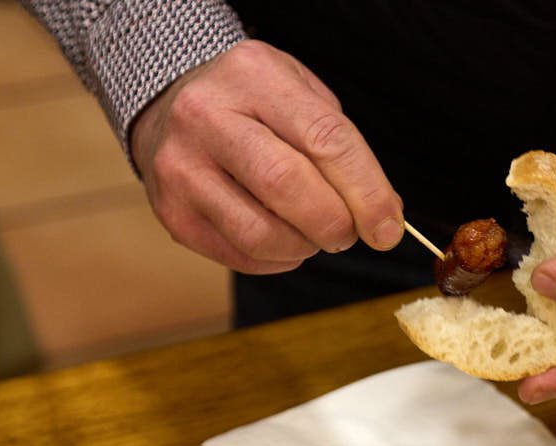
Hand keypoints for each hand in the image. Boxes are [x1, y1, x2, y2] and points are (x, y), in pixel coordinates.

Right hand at [129, 40, 404, 273]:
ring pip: (259, 232)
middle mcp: (206, 117)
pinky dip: (275, 260)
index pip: (324, 138)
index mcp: (251, 75)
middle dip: (334, 223)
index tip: (388, 226)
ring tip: (313, 236)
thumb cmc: (248, 103)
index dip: (366, 190)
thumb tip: (380, 212)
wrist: (167, 110)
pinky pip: (237, 255)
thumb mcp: (296, 92)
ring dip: (304, 247)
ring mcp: (180, 169)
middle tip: (349, 234)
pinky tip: (283, 243)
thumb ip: (337, 143)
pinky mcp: (172, 214)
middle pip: (286, 185)